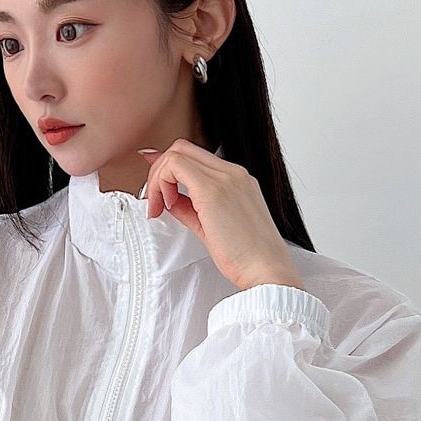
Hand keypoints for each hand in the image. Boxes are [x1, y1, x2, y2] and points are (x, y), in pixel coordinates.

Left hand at [138, 139, 303, 291]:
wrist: (267, 271)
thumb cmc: (247, 258)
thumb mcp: (212, 227)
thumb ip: (190, 208)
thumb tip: (169, 199)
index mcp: (238, 180)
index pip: (194, 158)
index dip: (168, 169)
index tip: (157, 191)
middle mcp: (233, 173)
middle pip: (182, 148)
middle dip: (159, 170)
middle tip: (154, 199)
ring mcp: (226, 178)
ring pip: (177, 153)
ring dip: (158, 177)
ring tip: (158, 206)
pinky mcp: (213, 190)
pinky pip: (175, 167)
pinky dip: (160, 183)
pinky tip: (164, 206)